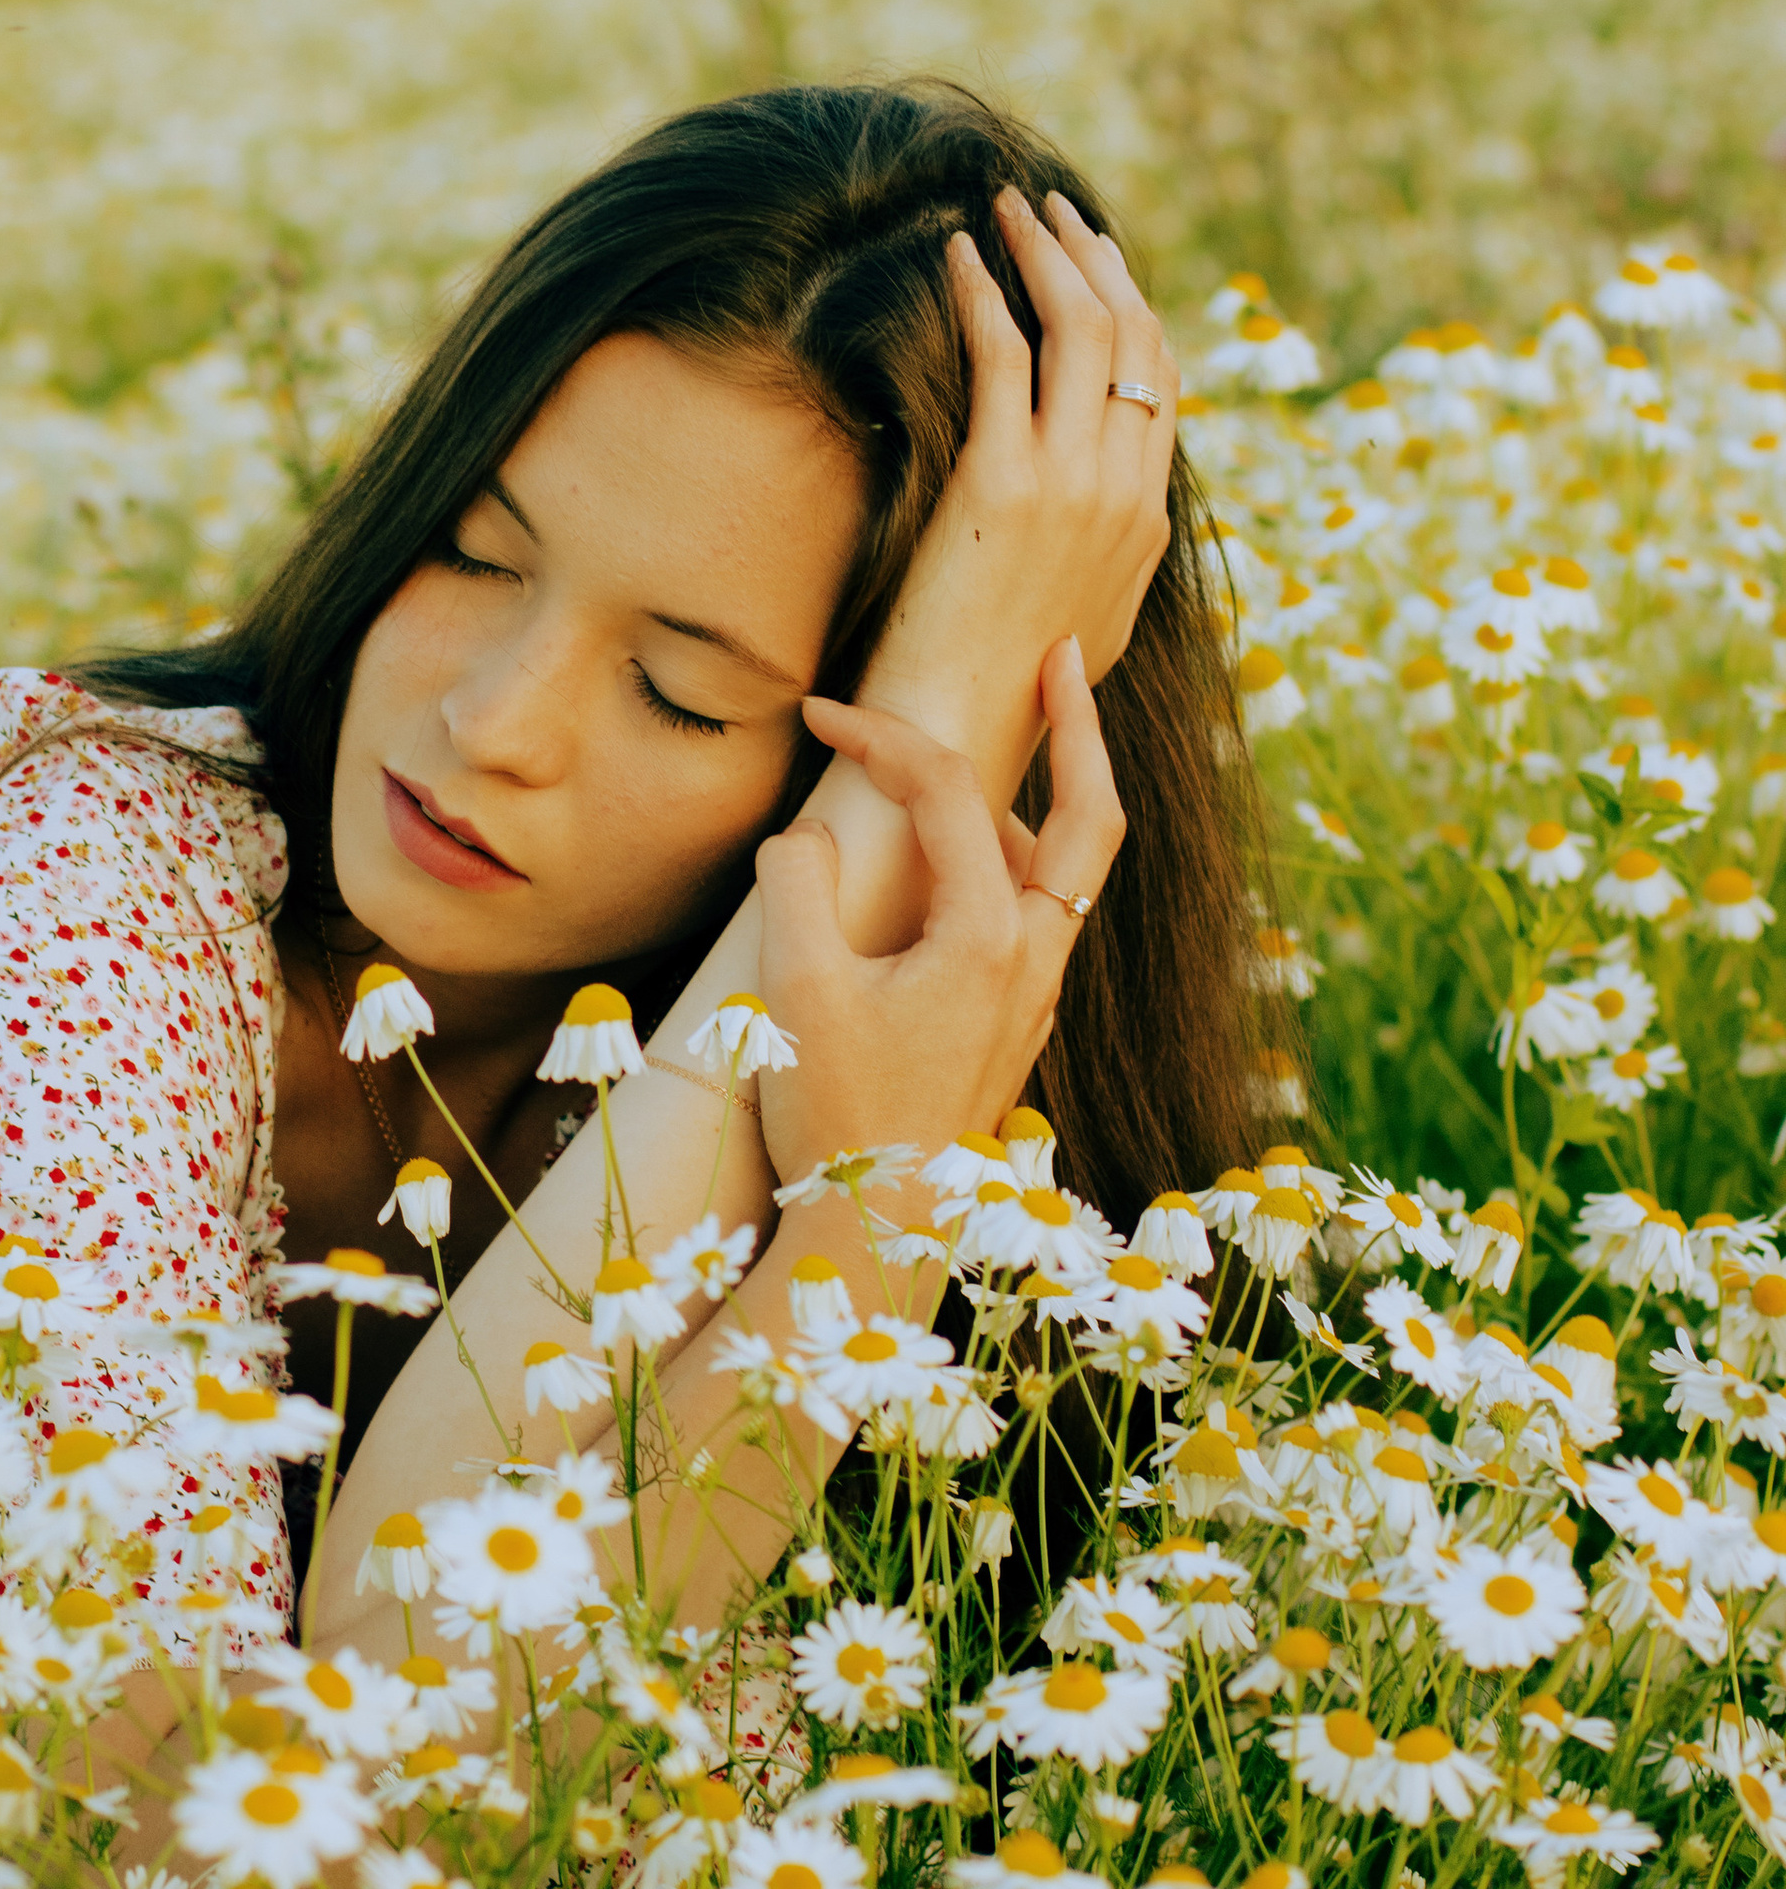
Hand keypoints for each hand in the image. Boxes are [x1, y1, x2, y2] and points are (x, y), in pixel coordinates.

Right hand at [752, 638, 1124, 1178]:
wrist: (878, 1232)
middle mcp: (1034, 959)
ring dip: (1038, 800)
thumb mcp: (796, 988)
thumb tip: (811, 836)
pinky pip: (1039, 916)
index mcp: (987, 936)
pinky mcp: (1014, 1026)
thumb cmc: (839, 1115)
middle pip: (1092, 815)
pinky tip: (961, 868)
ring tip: (990, 765)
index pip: (948, 793)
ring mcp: (1034, 996)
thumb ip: (801, 884)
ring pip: (1068, 870)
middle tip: (1067, 655)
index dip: (881, 737)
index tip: (819, 717)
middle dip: (1081, 727)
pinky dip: (1016, 861)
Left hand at [865, 189, 1176, 812]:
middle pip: (1133, 335)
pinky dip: (982, 291)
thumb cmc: (1003, 687)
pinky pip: (1002, 354)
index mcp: (1149, 520)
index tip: (1096, 259)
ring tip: (1004, 209)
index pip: (1162, 381)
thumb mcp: (1085, 621)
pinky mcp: (1003, 481)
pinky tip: (957, 255)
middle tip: (1050, 209)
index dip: (1132, 306)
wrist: (961, 732)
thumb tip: (1104, 523)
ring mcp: (1071, 484)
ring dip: (1042, 253)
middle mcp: (1126, 492)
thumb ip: (1103, 558)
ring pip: (1079, 329)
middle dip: (1093, 256)